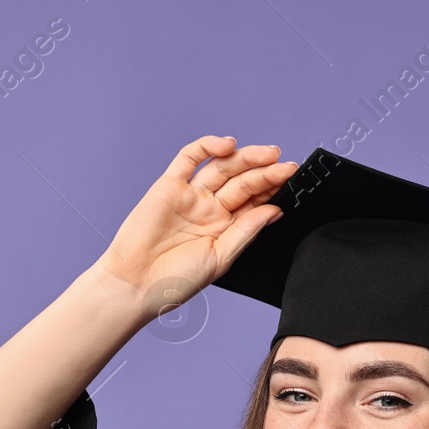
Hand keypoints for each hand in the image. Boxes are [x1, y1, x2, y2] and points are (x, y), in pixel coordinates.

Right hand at [94, 135, 296, 323]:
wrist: (136, 283)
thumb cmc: (175, 280)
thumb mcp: (221, 258)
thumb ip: (246, 231)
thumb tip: (274, 210)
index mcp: (226, 228)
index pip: (255, 203)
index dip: (273, 191)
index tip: (292, 183)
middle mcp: (210, 209)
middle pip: (243, 182)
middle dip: (266, 173)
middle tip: (286, 167)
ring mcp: (191, 195)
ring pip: (222, 167)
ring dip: (246, 158)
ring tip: (269, 154)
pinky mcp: (169, 185)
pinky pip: (190, 158)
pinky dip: (208, 146)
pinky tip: (228, 145)